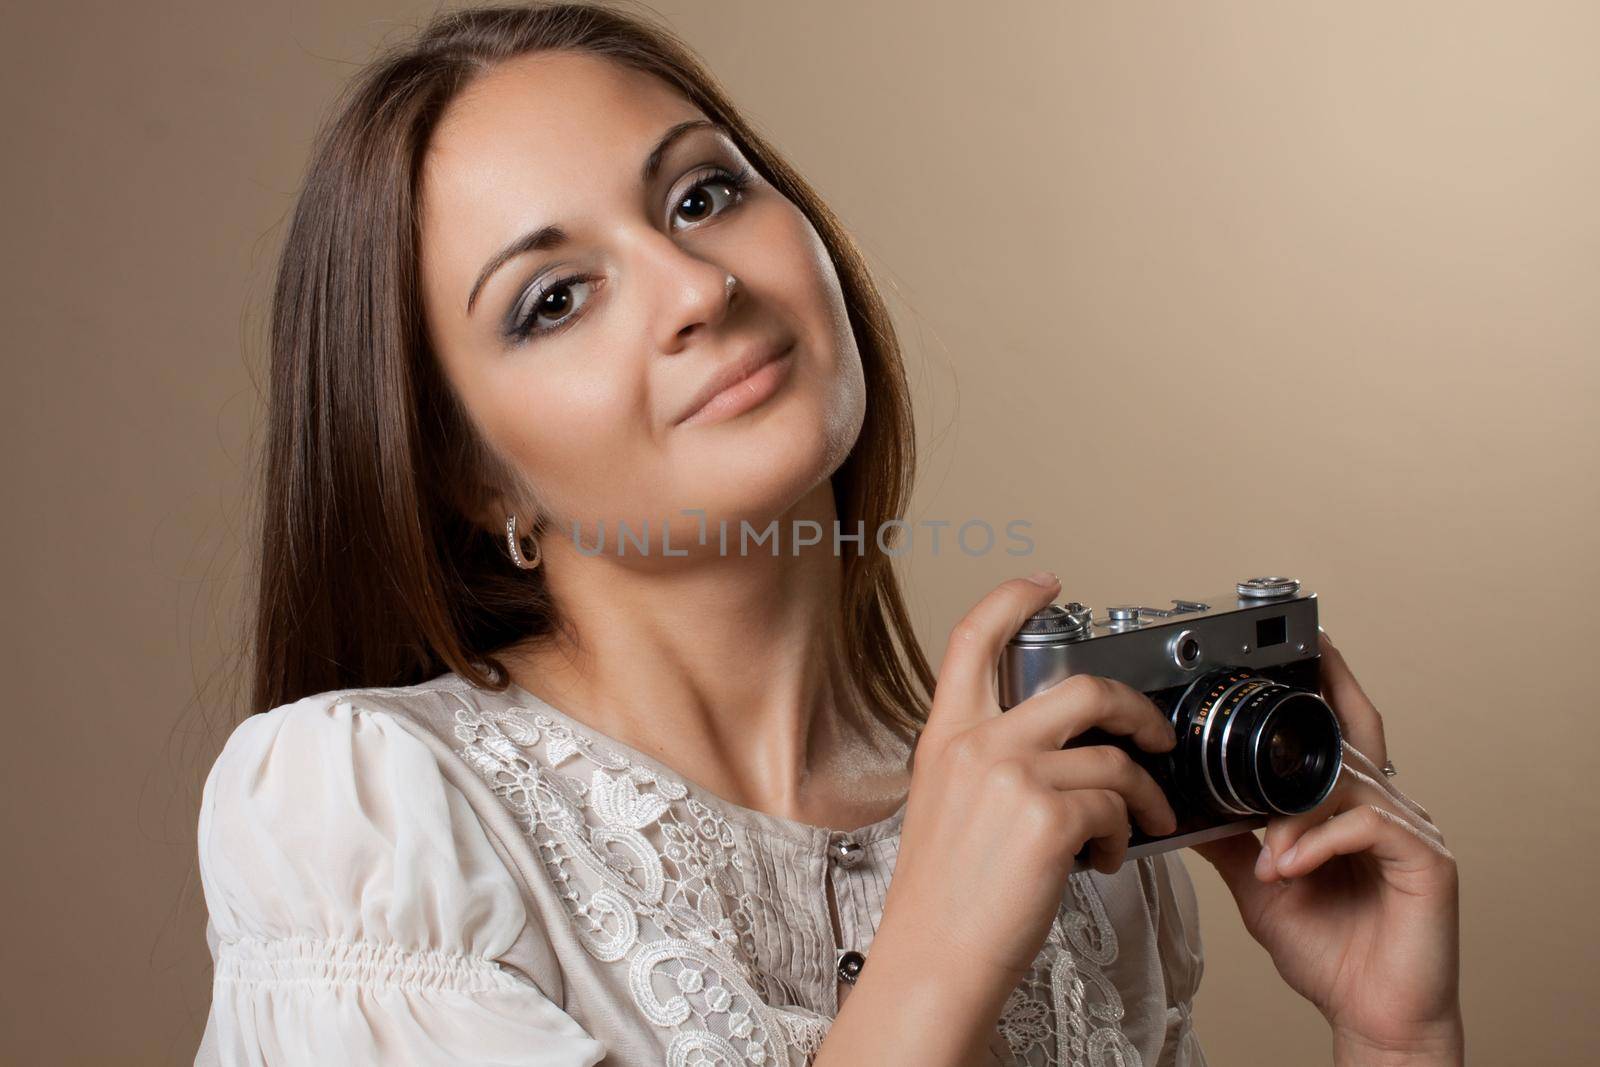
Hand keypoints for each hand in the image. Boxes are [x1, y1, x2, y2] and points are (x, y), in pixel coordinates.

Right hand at [879, 572, 1180, 985]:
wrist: (934, 959)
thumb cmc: (944, 898)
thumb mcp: (947, 807)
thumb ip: (988, 765)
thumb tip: (1056, 758)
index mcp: (947, 737)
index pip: (971, 640)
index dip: (1012, 599)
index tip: (1044, 584)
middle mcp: (977, 745)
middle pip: (1080, 686)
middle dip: (1137, 708)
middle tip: (1155, 734)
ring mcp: (1012, 777)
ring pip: (1113, 757)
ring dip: (1141, 796)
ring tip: (1134, 828)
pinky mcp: (1048, 817)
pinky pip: (1117, 806)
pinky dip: (1125, 836)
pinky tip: (1101, 861)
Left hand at [1191, 631, 1462, 1062]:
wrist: (1370, 1016)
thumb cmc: (1329, 951)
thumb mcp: (1258, 885)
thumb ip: (1231, 840)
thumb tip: (1187, 808)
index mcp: (1349, 810)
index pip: (1340, 734)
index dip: (1329, 686)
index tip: (1304, 648)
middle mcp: (1386, 811)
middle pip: (1357, 737)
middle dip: (1327, 697)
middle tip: (1303, 662)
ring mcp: (1412, 834)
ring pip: (1349, 784)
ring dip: (1295, 811)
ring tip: (1267, 852)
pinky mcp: (1429, 863)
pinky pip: (1370, 826)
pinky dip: (1320, 840)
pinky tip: (1289, 866)